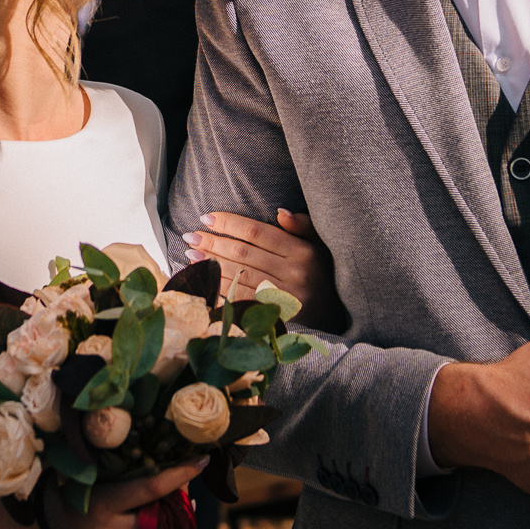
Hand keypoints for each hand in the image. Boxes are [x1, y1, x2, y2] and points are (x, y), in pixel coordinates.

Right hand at [0, 459, 204, 528]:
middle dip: (166, 500)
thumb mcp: (63, 474)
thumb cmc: (32, 496)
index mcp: (99, 503)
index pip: (150, 488)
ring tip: (153, 508)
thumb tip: (130, 447)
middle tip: (173, 483)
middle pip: (154, 515)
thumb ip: (97, 468)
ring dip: (155, 524)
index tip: (200, 461)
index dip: (178, 475)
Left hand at [184, 210, 345, 329]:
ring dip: (212, 265)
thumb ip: (303, 225)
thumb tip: (280, 212)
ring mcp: (283, 298)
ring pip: (239, 276)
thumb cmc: (325, 273)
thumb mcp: (320, 244)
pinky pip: (242, 301)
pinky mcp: (275, 316)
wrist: (339, 314)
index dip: (229, 223)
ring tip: (191, 254)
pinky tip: (205, 280)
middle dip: (213, 243)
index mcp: (302, 252)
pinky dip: (221, 289)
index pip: (257, 232)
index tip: (207, 217)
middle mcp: (293, 274)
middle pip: (243, 254)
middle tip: (191, 235)